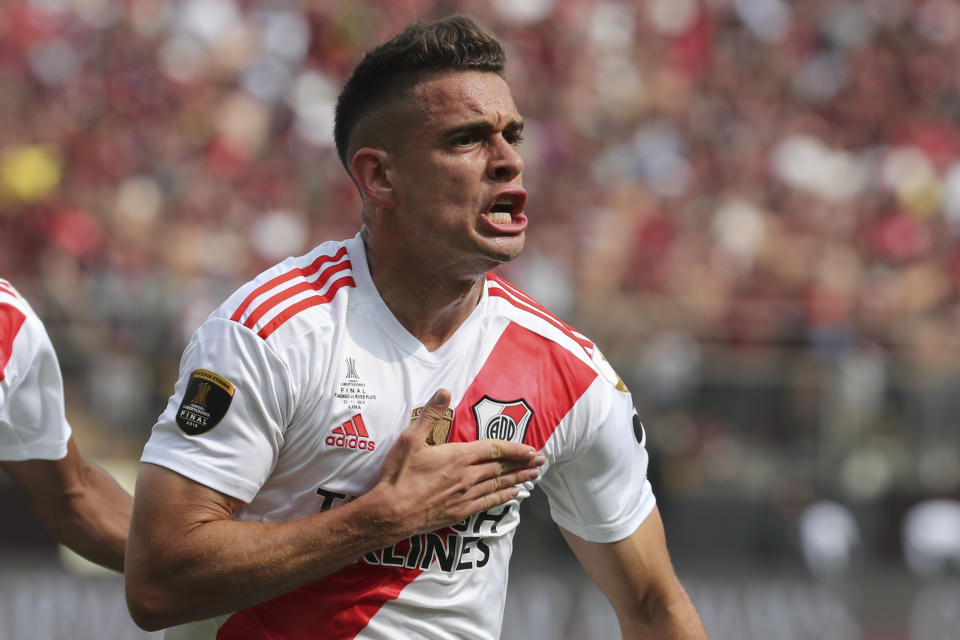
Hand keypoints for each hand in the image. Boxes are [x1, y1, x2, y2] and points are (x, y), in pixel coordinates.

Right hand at [372, 388, 543, 536]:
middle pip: (501, 467)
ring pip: (498, 485)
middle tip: (541, 461)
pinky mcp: (459, 512)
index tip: (532, 449)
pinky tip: (514, 495)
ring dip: (518, 479)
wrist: (389, 512)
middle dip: (523, 463)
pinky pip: (488, 503)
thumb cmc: (398, 475)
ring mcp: (464, 496)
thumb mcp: (410, 439)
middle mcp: (467, 476)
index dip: (515, 448)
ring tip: (534, 476)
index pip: (494, 448)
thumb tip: (445, 391)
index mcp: (458, 456)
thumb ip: (430, 415)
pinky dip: (504, 498)